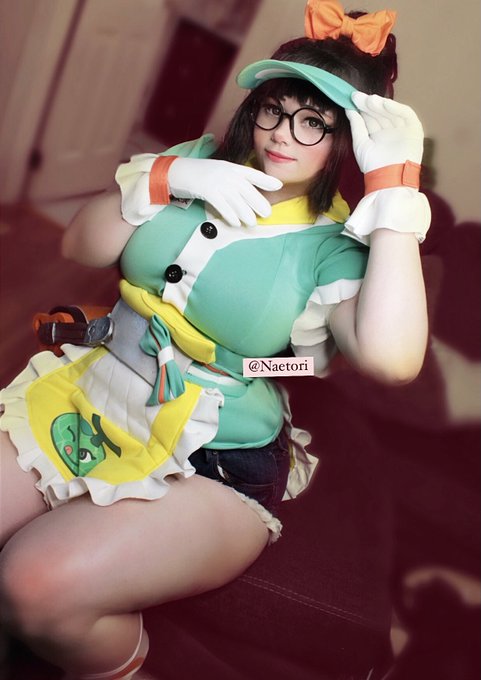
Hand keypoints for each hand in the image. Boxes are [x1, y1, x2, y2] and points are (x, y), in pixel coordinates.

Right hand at [167, 158, 282, 226]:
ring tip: (252, 223)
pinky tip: (236, 223)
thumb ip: (231, 179)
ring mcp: (217, 181)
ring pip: (236, 200)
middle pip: (247, 190)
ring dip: (245, 213)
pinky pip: (223, 205)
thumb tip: (244, 193)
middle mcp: (226, 173)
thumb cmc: (198, 174)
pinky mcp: (208, 190)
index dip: (265, 180)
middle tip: (267, 214)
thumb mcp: (217, 171)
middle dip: (258, 203)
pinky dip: (230, 215)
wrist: (176, 172)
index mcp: (230, 166)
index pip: (251, 173)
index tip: (278, 186)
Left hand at [343, 94, 429, 243]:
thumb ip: (356, 125)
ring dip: (381, 104)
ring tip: (369, 100)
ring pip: (391, 112)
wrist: (389, 179)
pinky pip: (406, 114)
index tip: (351, 98)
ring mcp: (402, 129)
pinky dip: (395, 108)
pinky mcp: (414, 129)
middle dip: (369, 104)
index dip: (361, 107)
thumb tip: (349, 109)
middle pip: (379, 112)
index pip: (369, 117)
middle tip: (358, 97)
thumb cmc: (373, 166)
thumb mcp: (360, 143)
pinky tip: (384, 104)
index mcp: (377, 135)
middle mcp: (390, 130)